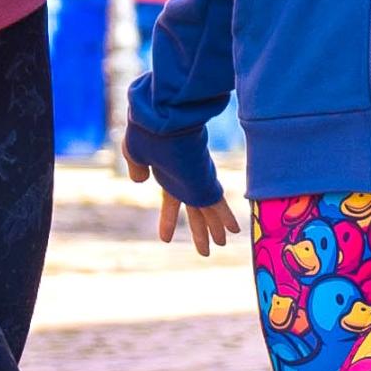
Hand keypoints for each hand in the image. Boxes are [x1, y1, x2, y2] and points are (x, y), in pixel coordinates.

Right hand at [125, 143, 238, 258]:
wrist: (162, 120)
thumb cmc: (147, 133)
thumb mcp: (135, 152)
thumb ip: (138, 167)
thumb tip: (139, 180)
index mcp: (168, 178)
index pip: (170, 204)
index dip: (168, 221)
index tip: (165, 239)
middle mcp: (185, 182)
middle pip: (194, 212)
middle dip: (199, 230)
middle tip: (205, 249)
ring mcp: (196, 182)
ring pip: (207, 212)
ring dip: (214, 229)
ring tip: (221, 244)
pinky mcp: (205, 180)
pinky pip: (217, 204)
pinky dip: (225, 218)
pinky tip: (235, 230)